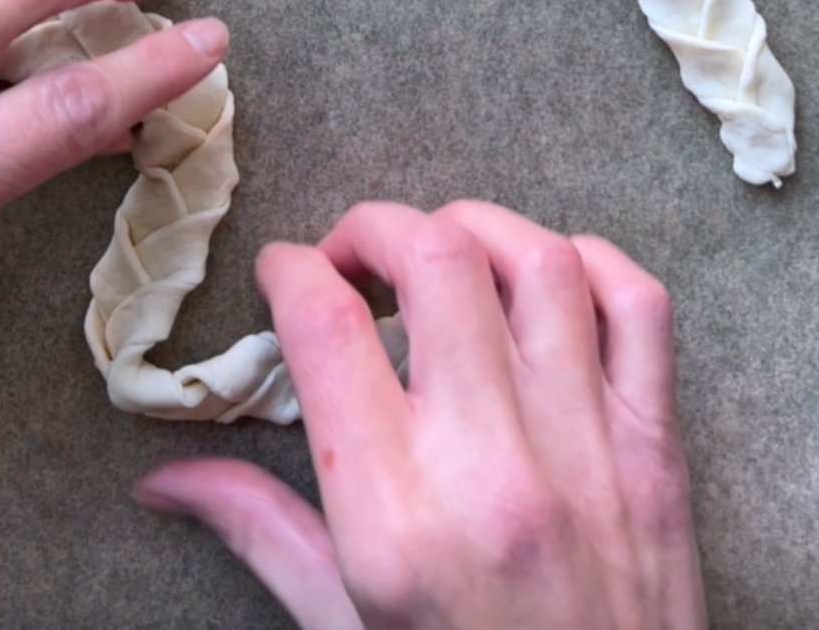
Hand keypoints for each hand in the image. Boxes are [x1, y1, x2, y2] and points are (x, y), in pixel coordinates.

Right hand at [138, 201, 706, 628]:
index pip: (328, 330)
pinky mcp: (655, 446)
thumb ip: (257, 530)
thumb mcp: (340, 625)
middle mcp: (493, 463)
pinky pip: (640, 308)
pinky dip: (591, 262)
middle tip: (357, 257)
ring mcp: (588, 446)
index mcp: (395, 514)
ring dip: (479, 230)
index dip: (292, 271)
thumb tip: (163, 480)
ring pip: (541, 264)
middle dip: (379, 229)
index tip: (285, 271)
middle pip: (437, 263)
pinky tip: (544, 282)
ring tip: (444, 255)